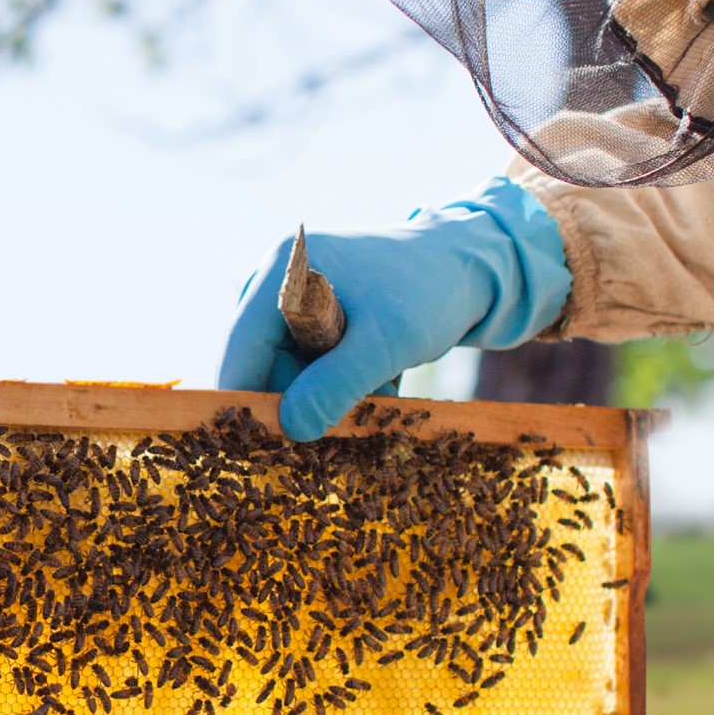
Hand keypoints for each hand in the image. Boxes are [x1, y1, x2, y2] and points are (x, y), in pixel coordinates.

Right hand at [214, 180, 570, 441]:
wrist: (473, 266)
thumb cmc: (430, 293)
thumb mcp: (385, 344)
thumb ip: (335, 385)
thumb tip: (289, 430)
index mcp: (282, 273)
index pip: (240, 350)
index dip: (246, 402)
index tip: (262, 449)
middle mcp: (278, 282)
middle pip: (262, 364)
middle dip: (303, 400)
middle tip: (348, 421)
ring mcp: (296, 298)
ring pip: (290, 370)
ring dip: (329, 395)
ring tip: (379, 389)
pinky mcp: (315, 315)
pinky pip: (310, 364)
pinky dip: (341, 383)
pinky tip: (378, 379)